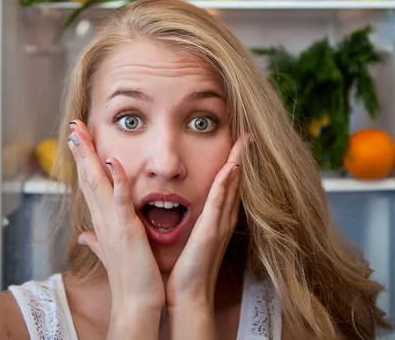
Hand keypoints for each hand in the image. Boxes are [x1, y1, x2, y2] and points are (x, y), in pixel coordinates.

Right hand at [67, 120, 164, 314]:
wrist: (136, 301)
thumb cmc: (128, 275)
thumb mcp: (110, 252)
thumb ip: (96, 241)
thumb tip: (84, 237)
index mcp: (102, 221)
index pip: (89, 184)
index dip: (83, 160)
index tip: (78, 139)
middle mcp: (102, 219)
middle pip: (88, 178)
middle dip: (81, 151)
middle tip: (75, 126)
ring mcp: (113, 223)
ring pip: (98, 184)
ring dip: (90, 158)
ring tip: (82, 135)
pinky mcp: (127, 229)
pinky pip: (121, 200)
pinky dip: (117, 180)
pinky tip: (114, 161)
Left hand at [166, 137, 243, 311]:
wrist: (189, 297)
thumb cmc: (187, 270)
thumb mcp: (191, 238)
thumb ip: (193, 221)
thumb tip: (182, 205)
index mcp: (218, 219)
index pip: (228, 184)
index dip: (235, 162)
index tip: (238, 142)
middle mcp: (224, 219)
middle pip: (236, 181)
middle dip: (242, 157)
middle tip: (249, 134)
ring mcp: (220, 225)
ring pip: (231, 186)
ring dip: (238, 163)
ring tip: (244, 142)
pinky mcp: (211, 232)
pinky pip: (219, 203)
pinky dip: (226, 184)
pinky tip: (231, 167)